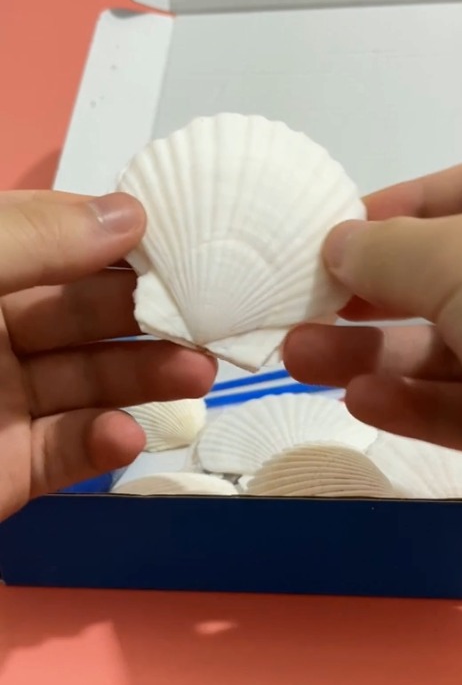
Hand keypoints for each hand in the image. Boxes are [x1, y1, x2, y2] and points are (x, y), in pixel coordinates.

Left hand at [0, 190, 214, 520]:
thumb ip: (34, 239)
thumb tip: (131, 212)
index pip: (60, 242)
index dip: (121, 238)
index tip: (190, 237)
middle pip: (86, 314)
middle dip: (150, 313)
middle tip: (217, 312)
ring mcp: (2, 405)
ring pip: (90, 381)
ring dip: (145, 376)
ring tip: (199, 374)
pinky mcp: (11, 472)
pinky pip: (69, 452)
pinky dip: (105, 443)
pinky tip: (125, 434)